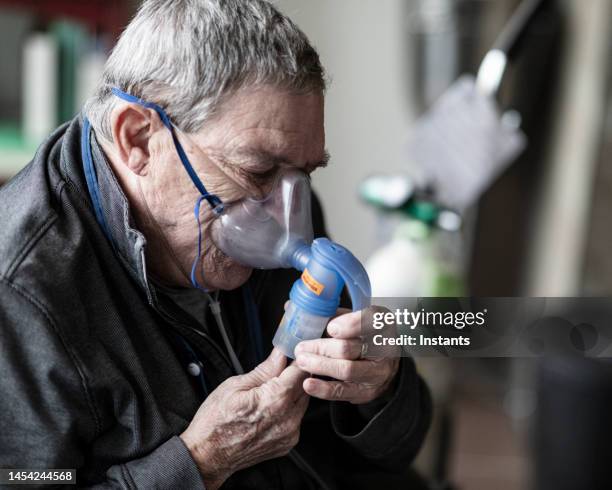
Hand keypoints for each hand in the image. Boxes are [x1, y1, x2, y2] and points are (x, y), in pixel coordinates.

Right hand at [180, 348, 308, 489]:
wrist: (208, 455)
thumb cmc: (216, 422)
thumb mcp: (236, 385)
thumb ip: (265, 369)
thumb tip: (280, 354)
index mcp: (275, 400)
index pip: (301, 371)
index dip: (298, 358)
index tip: (293, 351)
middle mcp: (287, 418)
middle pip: (305, 386)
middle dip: (295, 374)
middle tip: (279, 368)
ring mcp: (289, 433)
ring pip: (302, 402)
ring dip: (293, 392)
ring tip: (269, 390)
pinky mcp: (288, 443)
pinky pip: (296, 418)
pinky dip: (288, 409)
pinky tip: (270, 408)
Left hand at [294, 307, 399, 404]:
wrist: (382, 364)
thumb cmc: (361, 336)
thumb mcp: (351, 319)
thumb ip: (327, 314)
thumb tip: (290, 308)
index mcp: (381, 324)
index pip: (371, 321)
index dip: (351, 324)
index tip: (331, 328)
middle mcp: (383, 349)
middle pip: (350, 347)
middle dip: (322, 347)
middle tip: (302, 347)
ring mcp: (376, 373)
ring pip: (347, 369)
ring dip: (320, 365)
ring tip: (302, 361)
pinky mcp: (366, 391)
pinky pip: (343, 391)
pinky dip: (323, 388)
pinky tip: (308, 383)